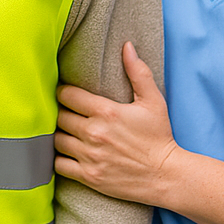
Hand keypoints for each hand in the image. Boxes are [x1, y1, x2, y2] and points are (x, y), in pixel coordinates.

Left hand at [54, 41, 177, 205]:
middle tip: (66, 113)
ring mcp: (90, 156)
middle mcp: (94, 133)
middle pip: (59, 117)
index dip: (63, 92)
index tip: (67, 94)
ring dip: (58, 135)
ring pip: (56, 140)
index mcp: (106, 111)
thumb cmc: (159, 136)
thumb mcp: (153, 101)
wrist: (166, 176)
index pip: (67, 95)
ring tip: (64, 131)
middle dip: (61, 113)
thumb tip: (127, 46)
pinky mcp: (89, 177)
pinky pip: (59, 165)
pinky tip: (65, 153)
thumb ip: (138, 72)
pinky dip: (58, 158)